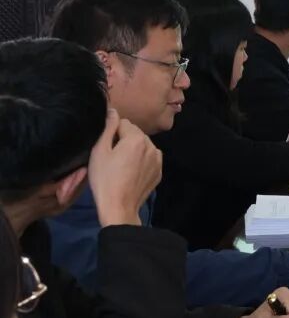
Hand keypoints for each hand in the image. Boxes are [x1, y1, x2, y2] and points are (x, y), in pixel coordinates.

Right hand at [87, 109, 161, 226]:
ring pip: (143, 145)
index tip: (105, 146)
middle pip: (135, 133)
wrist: (119, 206)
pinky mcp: (159, 171)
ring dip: (133, 149)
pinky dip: (141, 160)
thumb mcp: (99, 151)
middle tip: (111, 157)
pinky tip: (130, 172)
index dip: (111, 132)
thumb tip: (113, 110)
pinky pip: (149, 158)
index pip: (123, 122)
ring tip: (120, 165)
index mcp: (137, 138)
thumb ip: (108, 127)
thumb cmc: (105, 179)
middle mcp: (152, 145)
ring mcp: (158, 159)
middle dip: (123, 139)